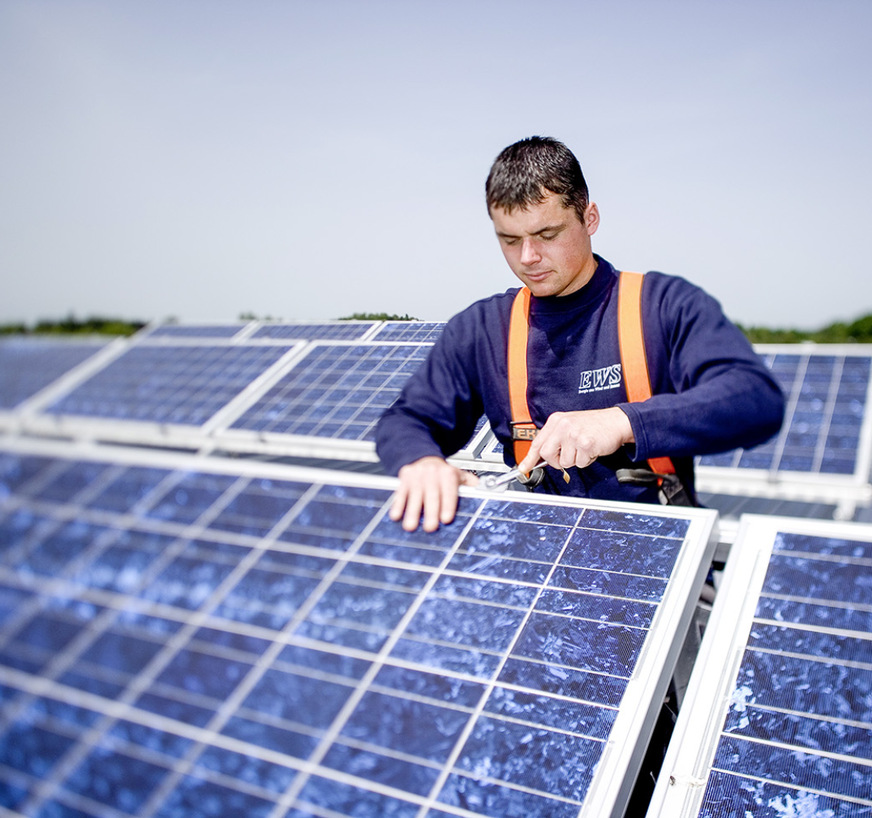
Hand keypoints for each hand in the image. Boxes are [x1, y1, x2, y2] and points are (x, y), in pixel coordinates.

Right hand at [389, 456, 478, 531]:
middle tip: (430, 528)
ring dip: (412, 512)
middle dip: (430, 512)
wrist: (423, 457)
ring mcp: (417, 476)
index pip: (449, 491)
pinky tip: (395, 515)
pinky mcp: (404, 478)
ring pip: (414, 495)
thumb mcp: (458, 475)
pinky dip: (397, 504)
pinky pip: (400, 493)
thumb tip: (486, 492)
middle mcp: (432, 473)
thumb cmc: (442, 473)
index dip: (448, 505)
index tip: (446, 518)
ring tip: (410, 526)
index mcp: (447, 474)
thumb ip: (470, 485)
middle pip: (432, 495)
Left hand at [516, 407, 633, 475]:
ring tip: (584, 448)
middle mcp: (563, 426)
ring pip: (565, 462)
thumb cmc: (593, 425)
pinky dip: (587, 460)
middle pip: (547, 454)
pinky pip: (580, 463)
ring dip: (576, 460)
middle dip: (557, 461)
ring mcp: (573, 434)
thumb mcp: (569, 425)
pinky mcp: (585, 444)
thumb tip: (540, 457)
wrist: (616, 422)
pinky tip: (592, 449)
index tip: (524, 468)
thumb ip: (555, 438)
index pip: (537, 442)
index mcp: (556, 420)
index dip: (529, 458)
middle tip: (569, 455)